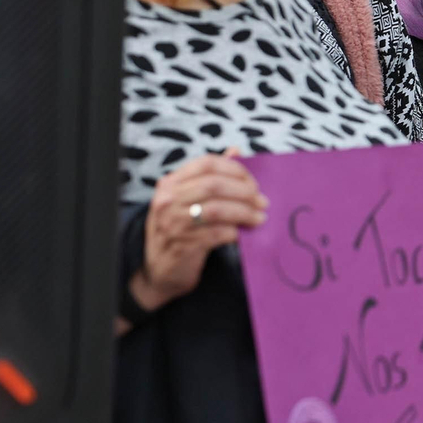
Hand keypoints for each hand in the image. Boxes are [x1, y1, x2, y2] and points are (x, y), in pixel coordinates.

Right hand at [139, 150, 266, 310]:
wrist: (160, 271)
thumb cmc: (181, 230)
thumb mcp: (189, 200)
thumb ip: (212, 176)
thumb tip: (236, 151)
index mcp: (170, 184)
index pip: (206, 163)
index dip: (235, 170)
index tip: (253, 183)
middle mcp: (167, 200)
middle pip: (214, 185)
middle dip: (244, 192)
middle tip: (262, 202)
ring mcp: (173, 223)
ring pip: (217, 209)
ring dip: (244, 213)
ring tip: (259, 218)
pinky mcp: (182, 245)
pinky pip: (217, 234)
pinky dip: (235, 232)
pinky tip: (244, 234)